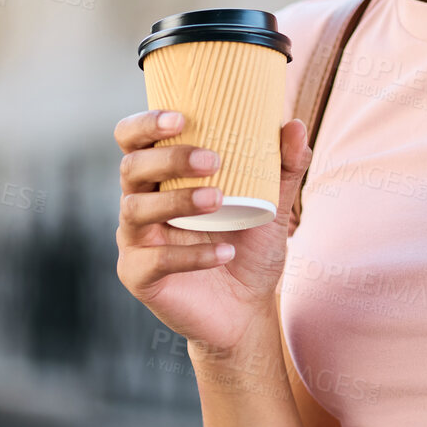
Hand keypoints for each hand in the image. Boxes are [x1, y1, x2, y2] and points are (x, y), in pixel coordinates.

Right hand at [114, 110, 313, 353]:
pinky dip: (192, 255)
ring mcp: (136, 240)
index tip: (180, 118)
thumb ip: (284, 165)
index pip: (132, 139)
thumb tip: (294, 124)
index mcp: (161, 176)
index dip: (146, 124)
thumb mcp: (273, 204)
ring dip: (178, 200)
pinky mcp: (139, 276)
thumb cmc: (249, 246)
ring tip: (219, 200)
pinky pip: (156, 261)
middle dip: (170, 159)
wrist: (247, 309)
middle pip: (132, 168)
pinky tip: (225, 253)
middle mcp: (140, 202)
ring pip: (136, 210)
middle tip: (214, 160)